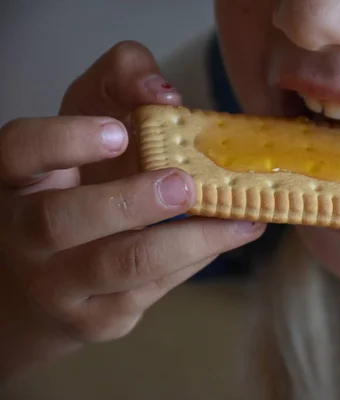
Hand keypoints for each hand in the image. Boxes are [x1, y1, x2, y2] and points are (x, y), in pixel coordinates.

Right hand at [0, 41, 264, 379]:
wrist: (35, 288)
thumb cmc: (71, 188)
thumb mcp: (83, 127)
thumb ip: (117, 85)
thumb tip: (164, 94)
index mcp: (16, 179)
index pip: (19, 152)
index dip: (64, 141)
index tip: (119, 131)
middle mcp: (23, 235)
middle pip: (60, 220)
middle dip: (128, 202)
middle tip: (183, 185)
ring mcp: (57, 285)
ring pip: (120, 265)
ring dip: (188, 241)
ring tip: (241, 218)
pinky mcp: (97, 318)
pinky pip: (153, 288)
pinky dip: (197, 259)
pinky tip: (230, 236)